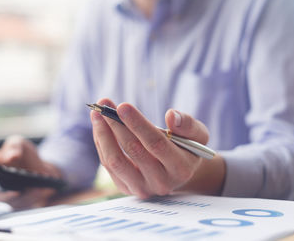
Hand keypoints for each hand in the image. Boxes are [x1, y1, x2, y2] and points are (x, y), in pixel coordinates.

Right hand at [0, 136, 61, 209]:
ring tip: (18, 190)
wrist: (45, 171)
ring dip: (10, 195)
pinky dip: (31, 195)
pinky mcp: (19, 203)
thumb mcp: (20, 144)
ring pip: (2, 199)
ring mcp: (3, 195)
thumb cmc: (26, 157)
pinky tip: (40, 189)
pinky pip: (23, 202)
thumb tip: (10, 156)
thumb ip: (14, 146)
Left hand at [90, 98, 224, 198]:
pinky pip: (109, 166)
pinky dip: (101, 144)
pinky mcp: (126, 188)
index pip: (156, 144)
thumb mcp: (196, 134)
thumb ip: (188, 124)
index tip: (122, 106)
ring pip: (115, 162)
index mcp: (181, 168)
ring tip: (96, 113)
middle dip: (116, 125)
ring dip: (103, 135)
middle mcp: (161, 183)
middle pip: (133, 151)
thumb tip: (171, 116)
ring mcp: (142, 188)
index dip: (138, 124)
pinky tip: (99, 126)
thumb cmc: (186, 146)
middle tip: (104, 105)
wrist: (177, 171)